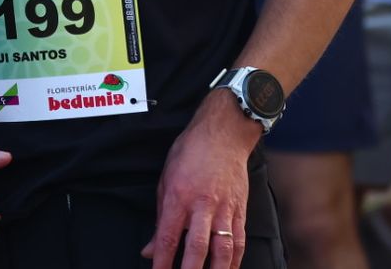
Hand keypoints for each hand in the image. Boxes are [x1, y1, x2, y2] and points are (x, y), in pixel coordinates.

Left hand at [142, 92, 258, 268]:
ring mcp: (224, 208)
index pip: (169, 236)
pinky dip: (234, 260)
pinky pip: (239, 240)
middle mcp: (202, 205)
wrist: (223, 134)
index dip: (163, 261)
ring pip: (223, 248)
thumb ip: (160, 219)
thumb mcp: (165, 180)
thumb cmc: (190, 153)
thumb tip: (150, 249)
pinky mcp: (240, 210)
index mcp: (179, 196)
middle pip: (197, 247)